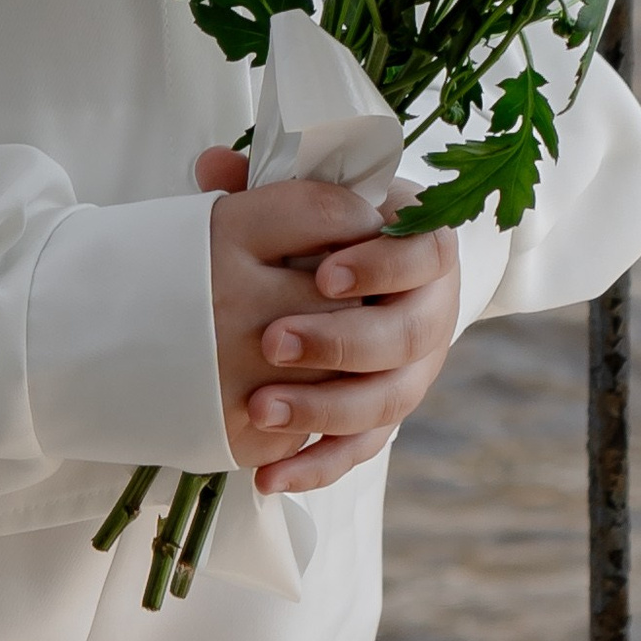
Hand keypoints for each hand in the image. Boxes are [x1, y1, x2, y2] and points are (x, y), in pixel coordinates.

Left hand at [200, 146, 459, 496]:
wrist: (362, 278)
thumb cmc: (332, 227)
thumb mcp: (309, 197)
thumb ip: (267, 182)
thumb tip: (210, 164)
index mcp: (423, 249)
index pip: (424, 254)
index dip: (381, 266)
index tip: (325, 274)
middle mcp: (430, 314)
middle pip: (405, 336)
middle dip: (339, 342)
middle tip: (273, 342)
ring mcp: (413, 373)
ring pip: (385, 401)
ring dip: (323, 409)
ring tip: (259, 411)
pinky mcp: (386, 418)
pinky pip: (360, 451)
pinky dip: (316, 466)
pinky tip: (268, 476)